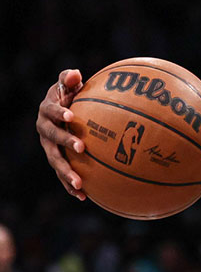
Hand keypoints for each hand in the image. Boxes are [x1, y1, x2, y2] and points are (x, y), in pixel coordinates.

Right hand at [35, 69, 87, 200]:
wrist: (66, 111)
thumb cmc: (70, 95)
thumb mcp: (69, 84)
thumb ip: (69, 78)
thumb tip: (75, 74)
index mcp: (47, 112)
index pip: (50, 111)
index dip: (59, 112)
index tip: (72, 115)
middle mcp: (44, 130)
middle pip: (52, 138)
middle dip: (65, 142)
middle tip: (82, 147)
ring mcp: (49, 147)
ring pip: (55, 161)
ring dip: (66, 172)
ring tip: (80, 184)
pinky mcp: (58, 159)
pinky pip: (62, 174)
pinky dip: (71, 185)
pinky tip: (84, 196)